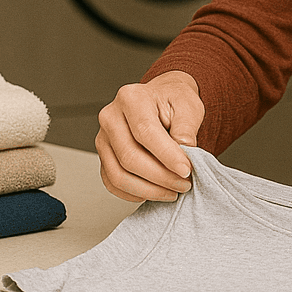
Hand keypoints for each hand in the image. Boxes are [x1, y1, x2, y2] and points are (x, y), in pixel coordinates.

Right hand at [95, 71, 204, 202]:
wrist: (161, 100)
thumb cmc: (173, 101)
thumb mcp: (188, 106)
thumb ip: (186, 128)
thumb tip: (184, 153)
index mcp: (132, 98)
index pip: (146, 132)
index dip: (167, 156)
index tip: (186, 170)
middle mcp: (111, 117)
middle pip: (130, 157)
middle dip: (160, 177)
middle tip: (184, 184)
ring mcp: (103, 138)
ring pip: (119, 175)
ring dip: (148, 190)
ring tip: (172, 191)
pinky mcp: (103, 155)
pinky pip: (112, 183)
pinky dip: (134, 193)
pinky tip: (154, 191)